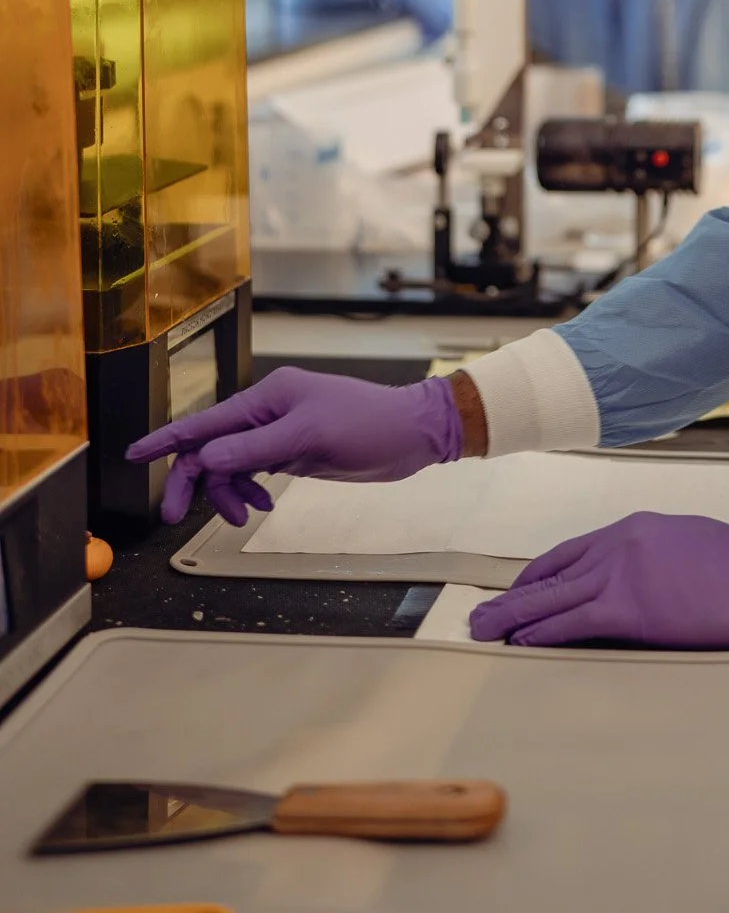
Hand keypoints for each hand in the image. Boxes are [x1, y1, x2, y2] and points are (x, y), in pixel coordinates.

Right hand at [126, 367, 461, 527]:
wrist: (410, 434)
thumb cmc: (367, 424)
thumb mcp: (308, 437)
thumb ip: (254, 449)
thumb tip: (206, 458)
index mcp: (266, 397)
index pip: (204, 421)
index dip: (166, 440)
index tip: (132, 455)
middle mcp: (267, 411)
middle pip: (211, 448)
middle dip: (193, 482)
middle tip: (174, 518)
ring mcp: (279, 431)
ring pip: (230, 465)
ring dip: (227, 493)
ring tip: (245, 516)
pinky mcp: (293, 450)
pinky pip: (252, 472)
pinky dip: (248, 491)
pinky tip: (261, 505)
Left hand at [468, 512, 728, 649]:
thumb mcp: (684, 543)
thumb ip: (649, 559)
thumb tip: (633, 584)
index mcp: (631, 530)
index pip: (569, 553)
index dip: (537, 576)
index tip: (517, 592)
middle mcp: (617, 546)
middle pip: (551, 574)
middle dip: (512, 597)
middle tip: (481, 615)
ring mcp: (620, 574)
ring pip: (551, 597)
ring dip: (513, 614)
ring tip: (483, 629)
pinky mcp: (628, 607)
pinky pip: (571, 620)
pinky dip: (542, 630)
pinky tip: (521, 640)